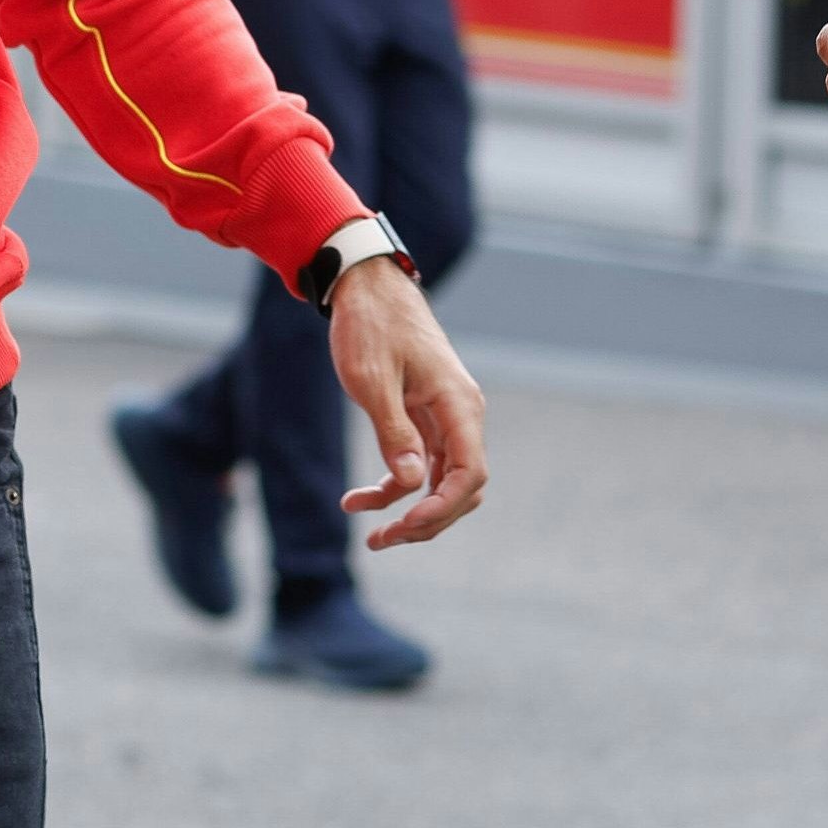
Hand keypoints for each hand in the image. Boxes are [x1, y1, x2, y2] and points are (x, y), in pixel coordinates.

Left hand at [324, 262, 484, 546]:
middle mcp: (460, 415)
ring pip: (440, 480)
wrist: (366, 286)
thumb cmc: (369, 325)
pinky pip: (420, 464)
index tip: (404, 526)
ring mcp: (445, 417)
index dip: (442, 508)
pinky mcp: (424, 417)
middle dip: (427, 520)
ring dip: (410, 510)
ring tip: (372, 536)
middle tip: (383, 540)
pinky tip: (358, 499)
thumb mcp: (371, 379)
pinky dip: (395, 485)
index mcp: (458, 405)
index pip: (469, 474)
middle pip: (460, 486)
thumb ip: (393, 431)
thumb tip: (409, 484)